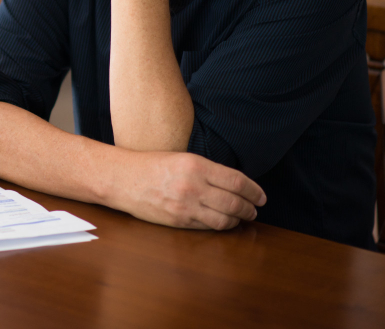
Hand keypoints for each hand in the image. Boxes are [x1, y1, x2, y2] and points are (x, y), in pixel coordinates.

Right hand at [114, 150, 265, 229]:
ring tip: (242, 218)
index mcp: (196, 165)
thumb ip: (208, 171)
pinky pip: (207, 226)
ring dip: (238, 220)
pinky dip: (220, 226)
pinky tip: (223, 222)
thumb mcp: (182, 158)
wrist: (123, 178)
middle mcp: (193, 185)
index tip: (261, 196)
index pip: (237, 181)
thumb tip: (235, 184)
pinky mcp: (178, 220)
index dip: (254, 191)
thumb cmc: (151, 165)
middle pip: (234, 202)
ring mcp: (185, 205)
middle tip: (255, 209)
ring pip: (224, 219)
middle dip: (250, 208)